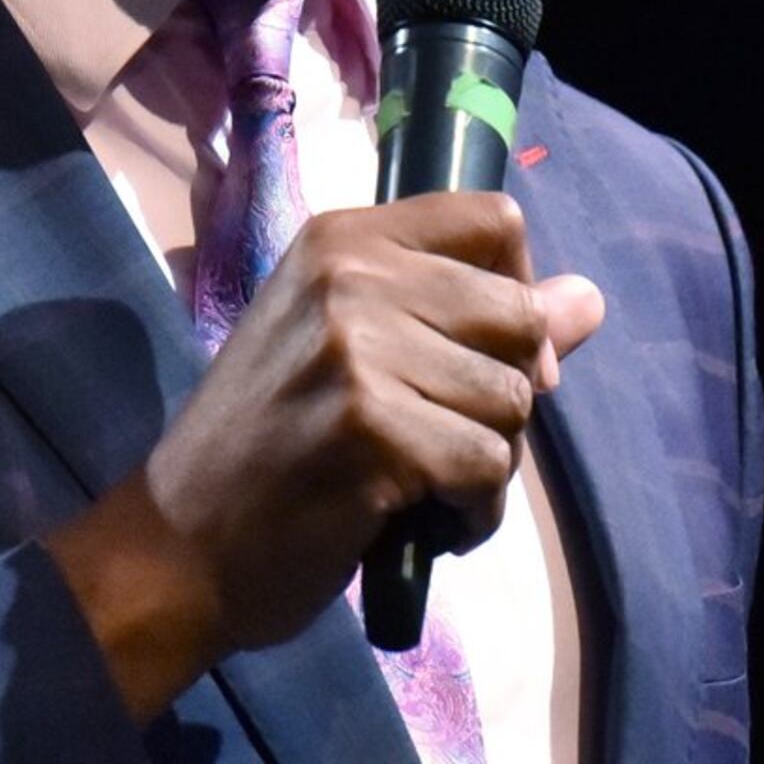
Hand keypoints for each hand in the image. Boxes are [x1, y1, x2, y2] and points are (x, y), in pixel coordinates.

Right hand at [43, 192, 607, 718]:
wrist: (176, 543)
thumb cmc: (267, 444)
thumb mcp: (353, 350)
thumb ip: (471, 316)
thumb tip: (587, 299)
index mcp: (343, 238)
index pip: (494, 219)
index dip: (520, 288)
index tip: (488, 350)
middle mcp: (349, 275)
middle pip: (520, 315)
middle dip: (506, 393)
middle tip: (443, 437)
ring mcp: (357, 349)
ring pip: (512, 399)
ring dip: (487, 463)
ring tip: (421, 484)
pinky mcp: (371, 430)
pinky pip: (486, 468)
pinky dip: (472, 513)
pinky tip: (423, 522)